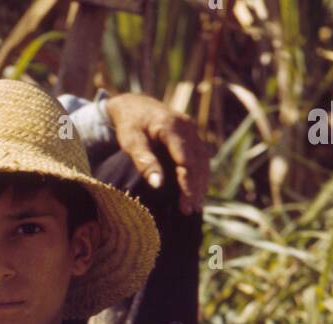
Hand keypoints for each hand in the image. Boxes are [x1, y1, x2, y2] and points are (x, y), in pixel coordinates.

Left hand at [105, 93, 210, 214]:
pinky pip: (201, 157)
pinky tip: (197, 191)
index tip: (185, 204)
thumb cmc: (129, 124)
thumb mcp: (130, 141)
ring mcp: (192, 130)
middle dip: (195, 188)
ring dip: (201, 183)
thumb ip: (144, 160)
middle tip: (191, 211)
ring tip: (196, 206)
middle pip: (197, 162)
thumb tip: (157, 184)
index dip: (187, 184)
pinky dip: (201, 174)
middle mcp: (187, 127)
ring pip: (203, 160)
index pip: (185, 161)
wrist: (134, 104)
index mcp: (172, 127)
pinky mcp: (192, 135)